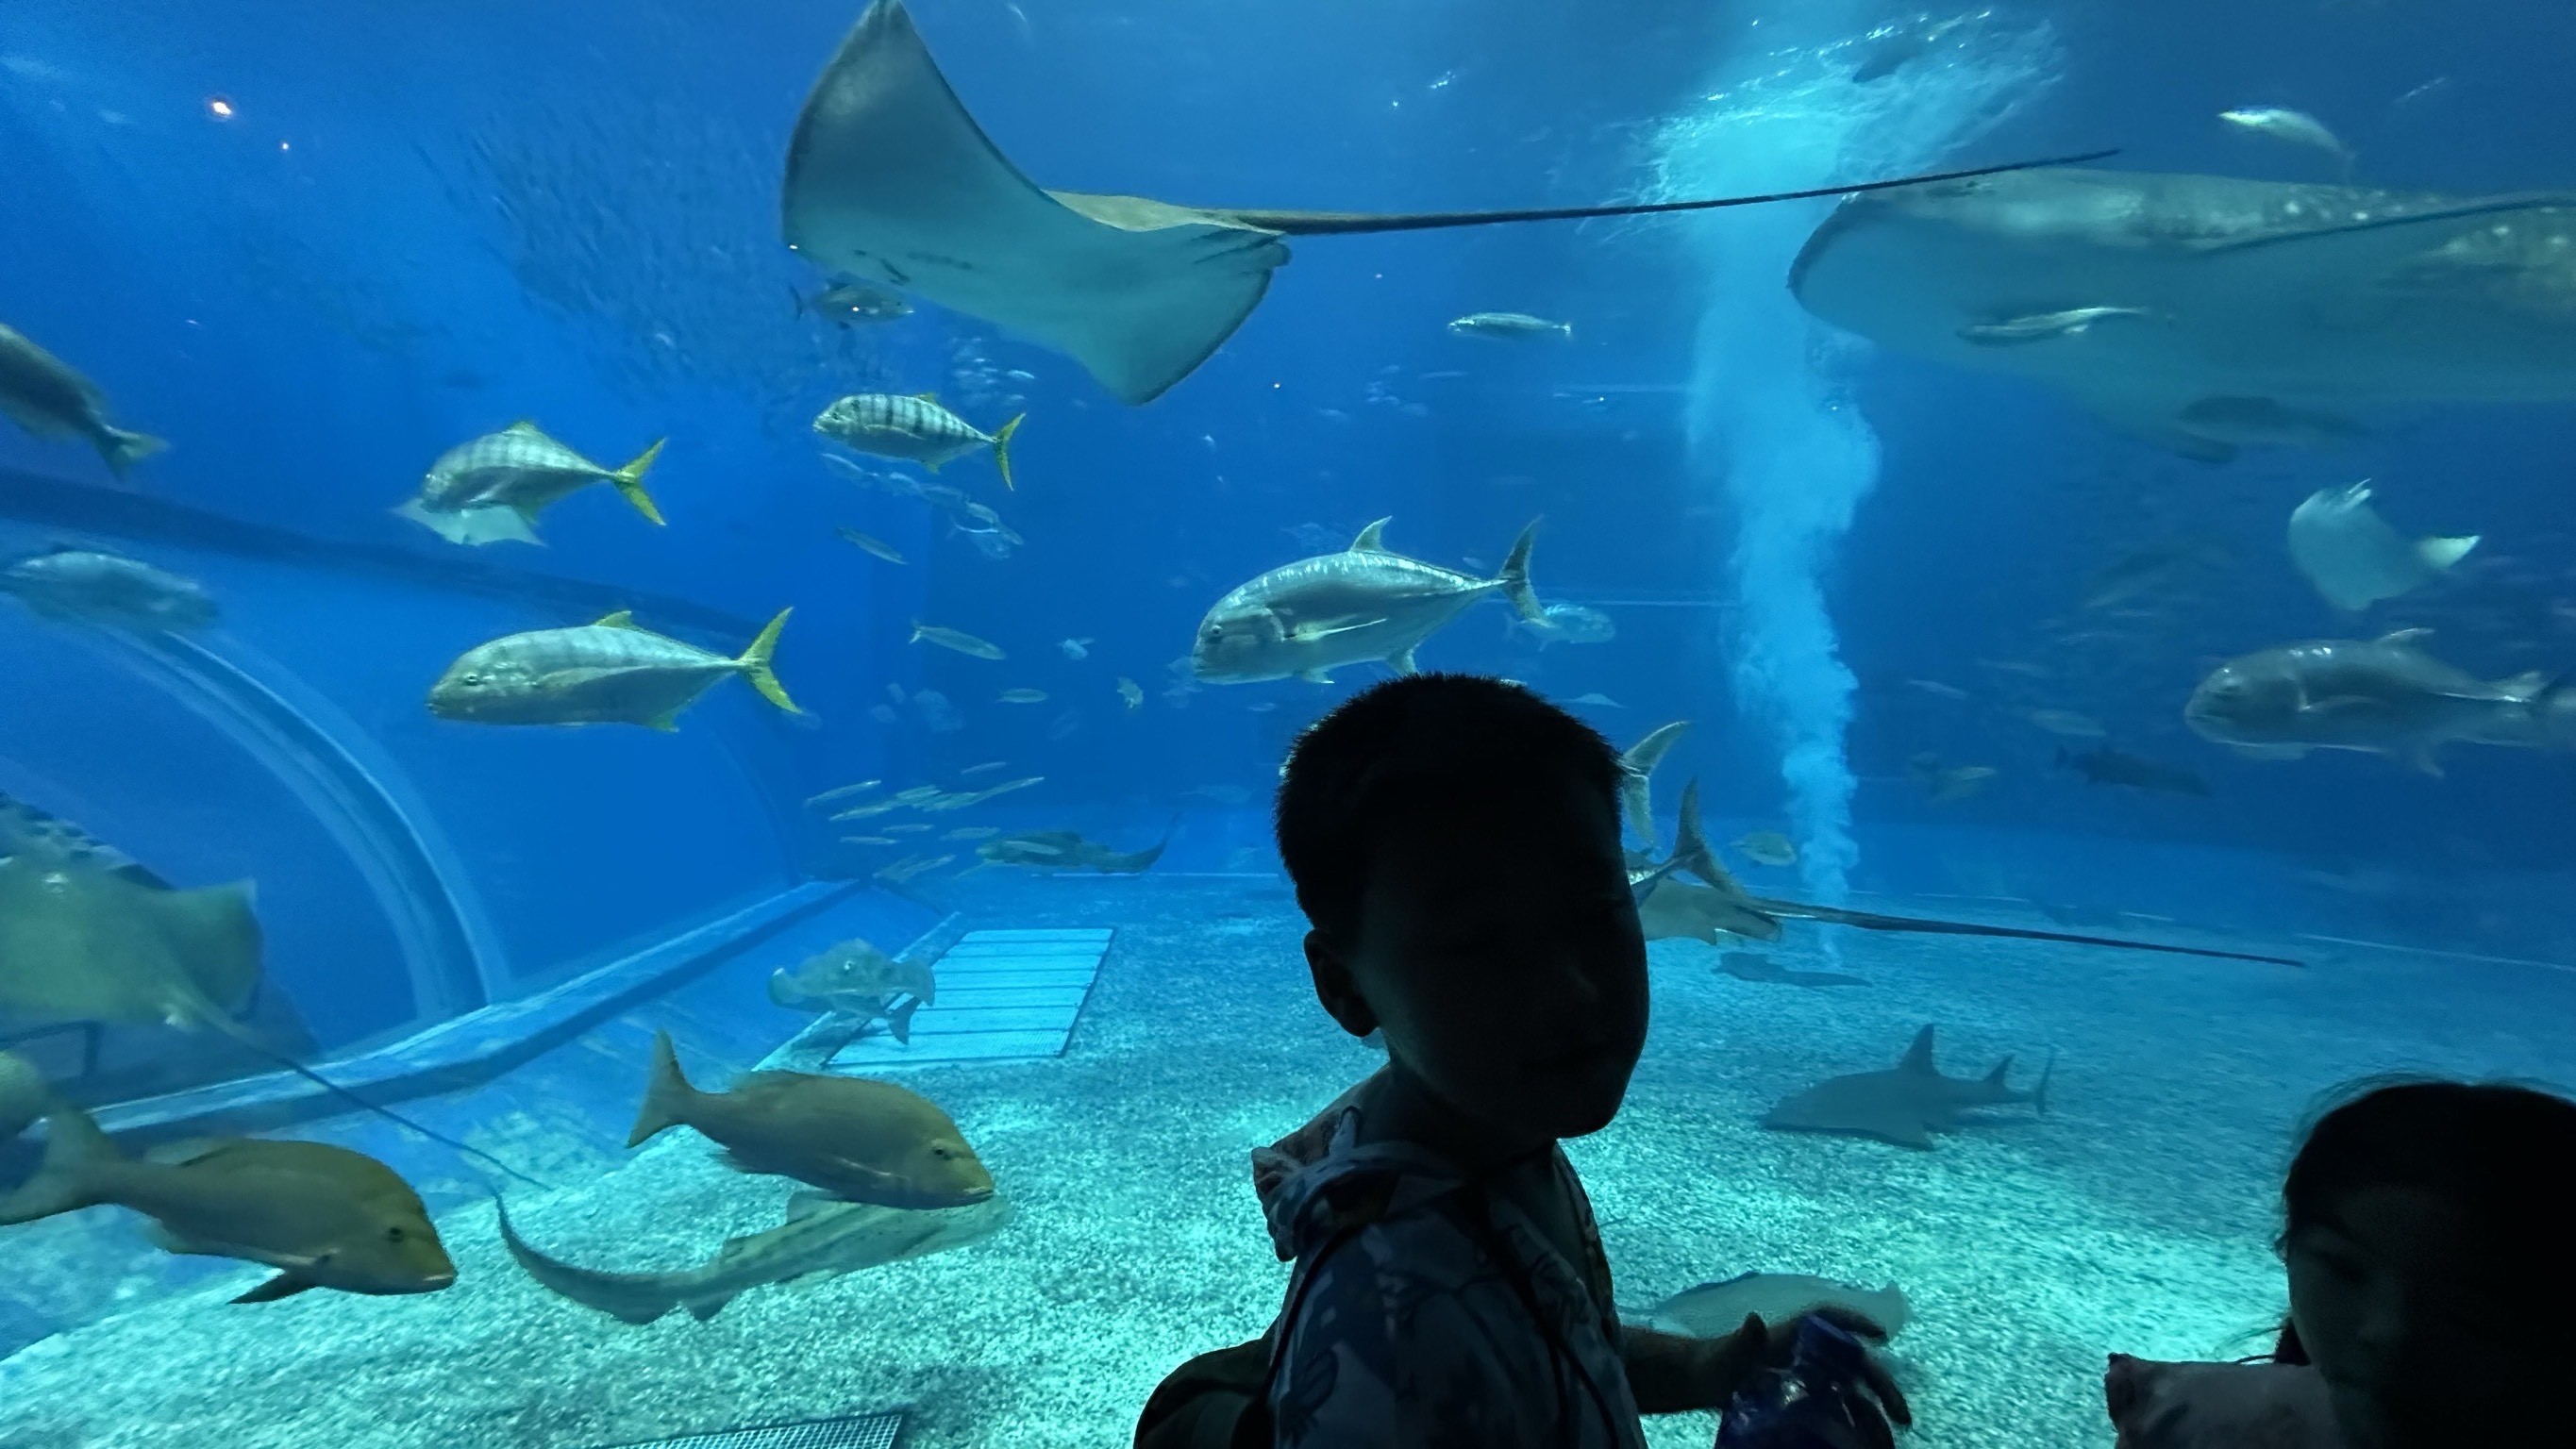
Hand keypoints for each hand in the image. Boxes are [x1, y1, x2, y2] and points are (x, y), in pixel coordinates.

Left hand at [1711, 1309, 1911, 1448]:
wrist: (1699, 1382)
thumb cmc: (1714, 1361)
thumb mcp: (1729, 1353)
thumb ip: (1744, 1341)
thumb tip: (1754, 1321)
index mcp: (1792, 1334)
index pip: (1831, 1320)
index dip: (1857, 1323)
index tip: (1882, 1335)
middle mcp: (1805, 1352)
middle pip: (1852, 1363)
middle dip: (1881, 1385)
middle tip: (1902, 1415)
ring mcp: (1805, 1375)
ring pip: (1849, 1388)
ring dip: (1873, 1409)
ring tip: (1892, 1434)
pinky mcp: (1800, 1397)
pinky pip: (1834, 1406)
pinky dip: (1852, 1421)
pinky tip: (1866, 1439)